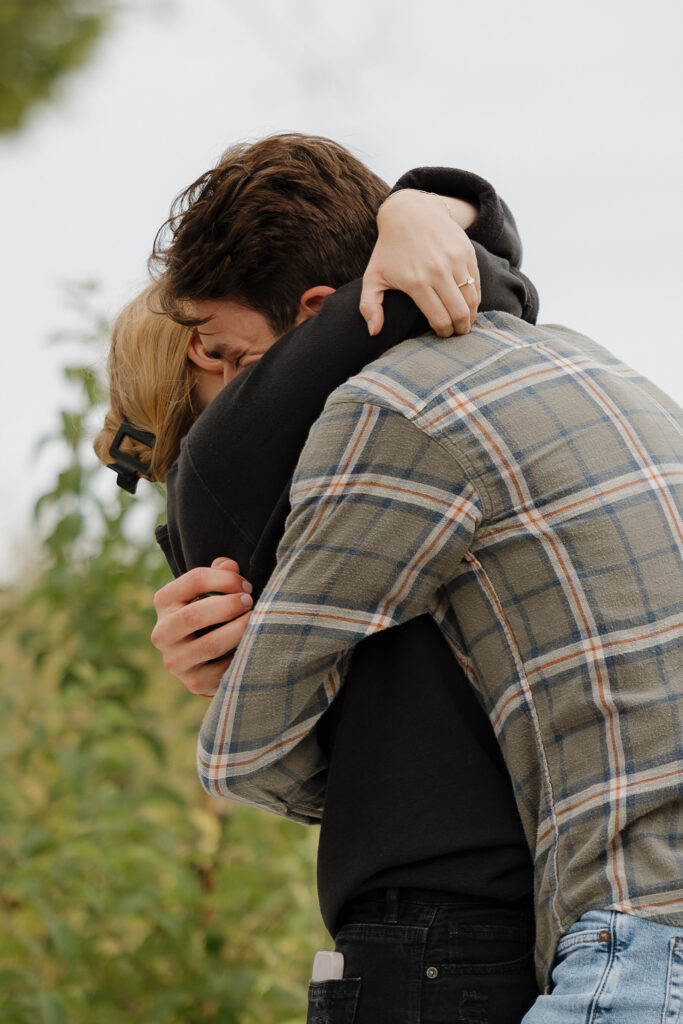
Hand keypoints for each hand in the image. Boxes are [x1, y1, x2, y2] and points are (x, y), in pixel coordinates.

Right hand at [151, 557, 252, 696]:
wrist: (201, 656)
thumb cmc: (209, 612)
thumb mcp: (209, 590)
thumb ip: (219, 573)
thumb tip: (229, 565)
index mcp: (164, 602)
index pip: (193, 580)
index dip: (225, 579)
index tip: (246, 585)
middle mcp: (162, 633)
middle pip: (195, 615)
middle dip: (229, 606)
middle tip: (250, 601)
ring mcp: (175, 660)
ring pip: (210, 645)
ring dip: (238, 630)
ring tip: (256, 620)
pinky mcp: (193, 682)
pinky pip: (222, 669)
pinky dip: (240, 655)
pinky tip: (251, 645)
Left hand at [360, 189, 481, 337]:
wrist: (410, 212)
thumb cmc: (389, 249)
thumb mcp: (372, 276)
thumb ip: (369, 306)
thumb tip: (373, 332)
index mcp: (417, 282)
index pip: (439, 319)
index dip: (443, 332)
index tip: (441, 334)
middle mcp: (438, 271)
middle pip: (459, 313)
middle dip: (460, 328)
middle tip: (457, 332)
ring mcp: (455, 261)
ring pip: (472, 299)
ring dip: (470, 315)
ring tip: (464, 321)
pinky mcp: (467, 252)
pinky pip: (477, 283)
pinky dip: (475, 298)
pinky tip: (468, 304)